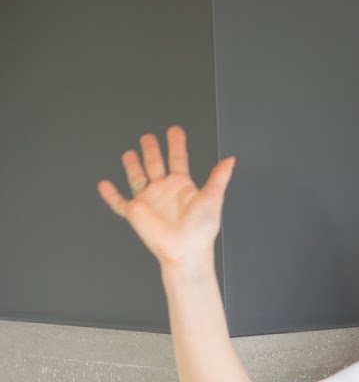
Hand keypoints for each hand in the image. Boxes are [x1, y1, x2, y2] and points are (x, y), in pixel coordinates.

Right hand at [97, 126, 234, 272]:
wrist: (186, 251)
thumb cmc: (201, 230)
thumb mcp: (213, 198)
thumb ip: (219, 177)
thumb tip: (231, 160)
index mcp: (182, 187)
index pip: (178, 159)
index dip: (176, 144)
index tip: (175, 130)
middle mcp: (164, 191)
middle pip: (155, 164)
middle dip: (151, 150)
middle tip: (148, 137)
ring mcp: (148, 201)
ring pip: (137, 178)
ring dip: (132, 166)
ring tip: (129, 153)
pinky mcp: (135, 212)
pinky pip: (118, 202)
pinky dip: (110, 194)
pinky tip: (104, 185)